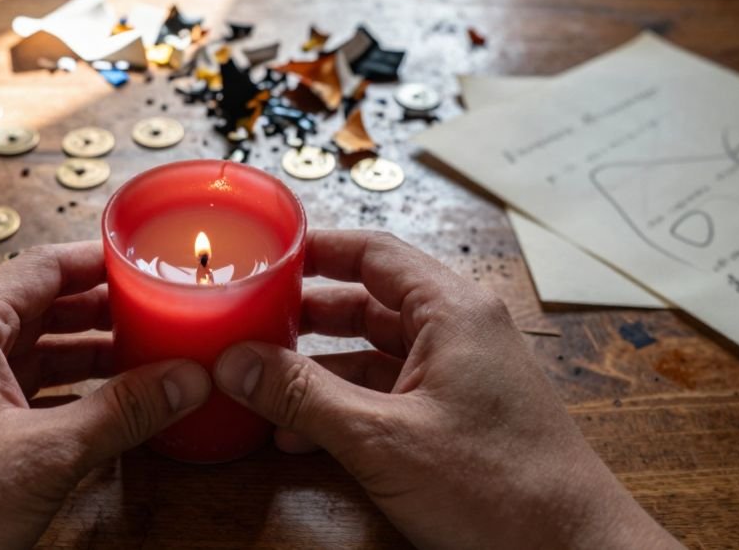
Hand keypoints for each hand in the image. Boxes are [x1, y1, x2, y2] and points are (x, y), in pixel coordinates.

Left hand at [0, 242, 210, 548]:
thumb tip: (184, 380)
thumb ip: (121, 412)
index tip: (147, 262)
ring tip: (145, 359)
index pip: (42, 267)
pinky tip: (103, 408)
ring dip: (87, 356)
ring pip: (31, 351)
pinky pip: (17, 389)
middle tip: (160, 314)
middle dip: (103, 312)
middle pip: (40, 307)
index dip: (99, 262)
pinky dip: (62, 392)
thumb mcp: (43, 455)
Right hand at [214, 230, 679, 549]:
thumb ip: (304, 396)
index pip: (373, 252)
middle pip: (368, 301)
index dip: (315, 248)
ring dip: (319, 370)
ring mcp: (460, 376)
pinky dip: (345, 405)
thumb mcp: (382, 438)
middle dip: (305, 316)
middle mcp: (459, 332)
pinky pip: (389, 394)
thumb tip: (236, 361)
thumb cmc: (502, 489)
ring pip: (374, 353)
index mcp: (452, 311)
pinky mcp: (458, 417)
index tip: (264, 253)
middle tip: (249, 320)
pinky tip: (301, 433)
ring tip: (260, 382)